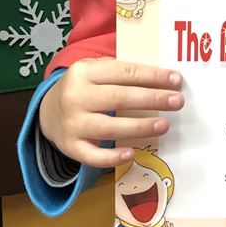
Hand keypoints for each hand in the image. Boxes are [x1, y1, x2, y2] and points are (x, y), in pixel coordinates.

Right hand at [39, 58, 184, 168]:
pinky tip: (132, 153)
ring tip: (164, 125)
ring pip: (110, 127)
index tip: (176, 80)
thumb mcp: (94, 70)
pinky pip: (93, 156)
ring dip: (140, 126)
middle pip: (120, 98)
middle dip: (153, 99)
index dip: (152, 76)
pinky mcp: (70, 147)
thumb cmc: (83, 88)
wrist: (47, 111)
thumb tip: (163, 80)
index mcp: (84, 72)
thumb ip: (121, 72)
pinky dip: (112, 157)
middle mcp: (75, 96)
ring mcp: (72, 123)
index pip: (124, 72)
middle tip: (178, 101)